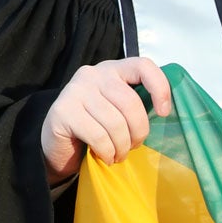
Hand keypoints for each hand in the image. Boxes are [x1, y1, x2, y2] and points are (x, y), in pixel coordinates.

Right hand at [41, 56, 171, 183]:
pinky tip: (105, 156)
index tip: (163, 113)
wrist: (58, 145)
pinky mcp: (63, 111)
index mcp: (112, 70)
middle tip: (134, 147)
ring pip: (115, 123)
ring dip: (122, 147)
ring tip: (118, 155)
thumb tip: (162, 114)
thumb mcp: (118, 111)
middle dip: (138, 132)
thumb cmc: (95, 128)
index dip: (159, 88)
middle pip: (130, 103)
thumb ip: (135, 105)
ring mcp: (75, 90)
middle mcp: (93, 74)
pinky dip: (107, 152)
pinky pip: (98, 136)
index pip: (143, 66)